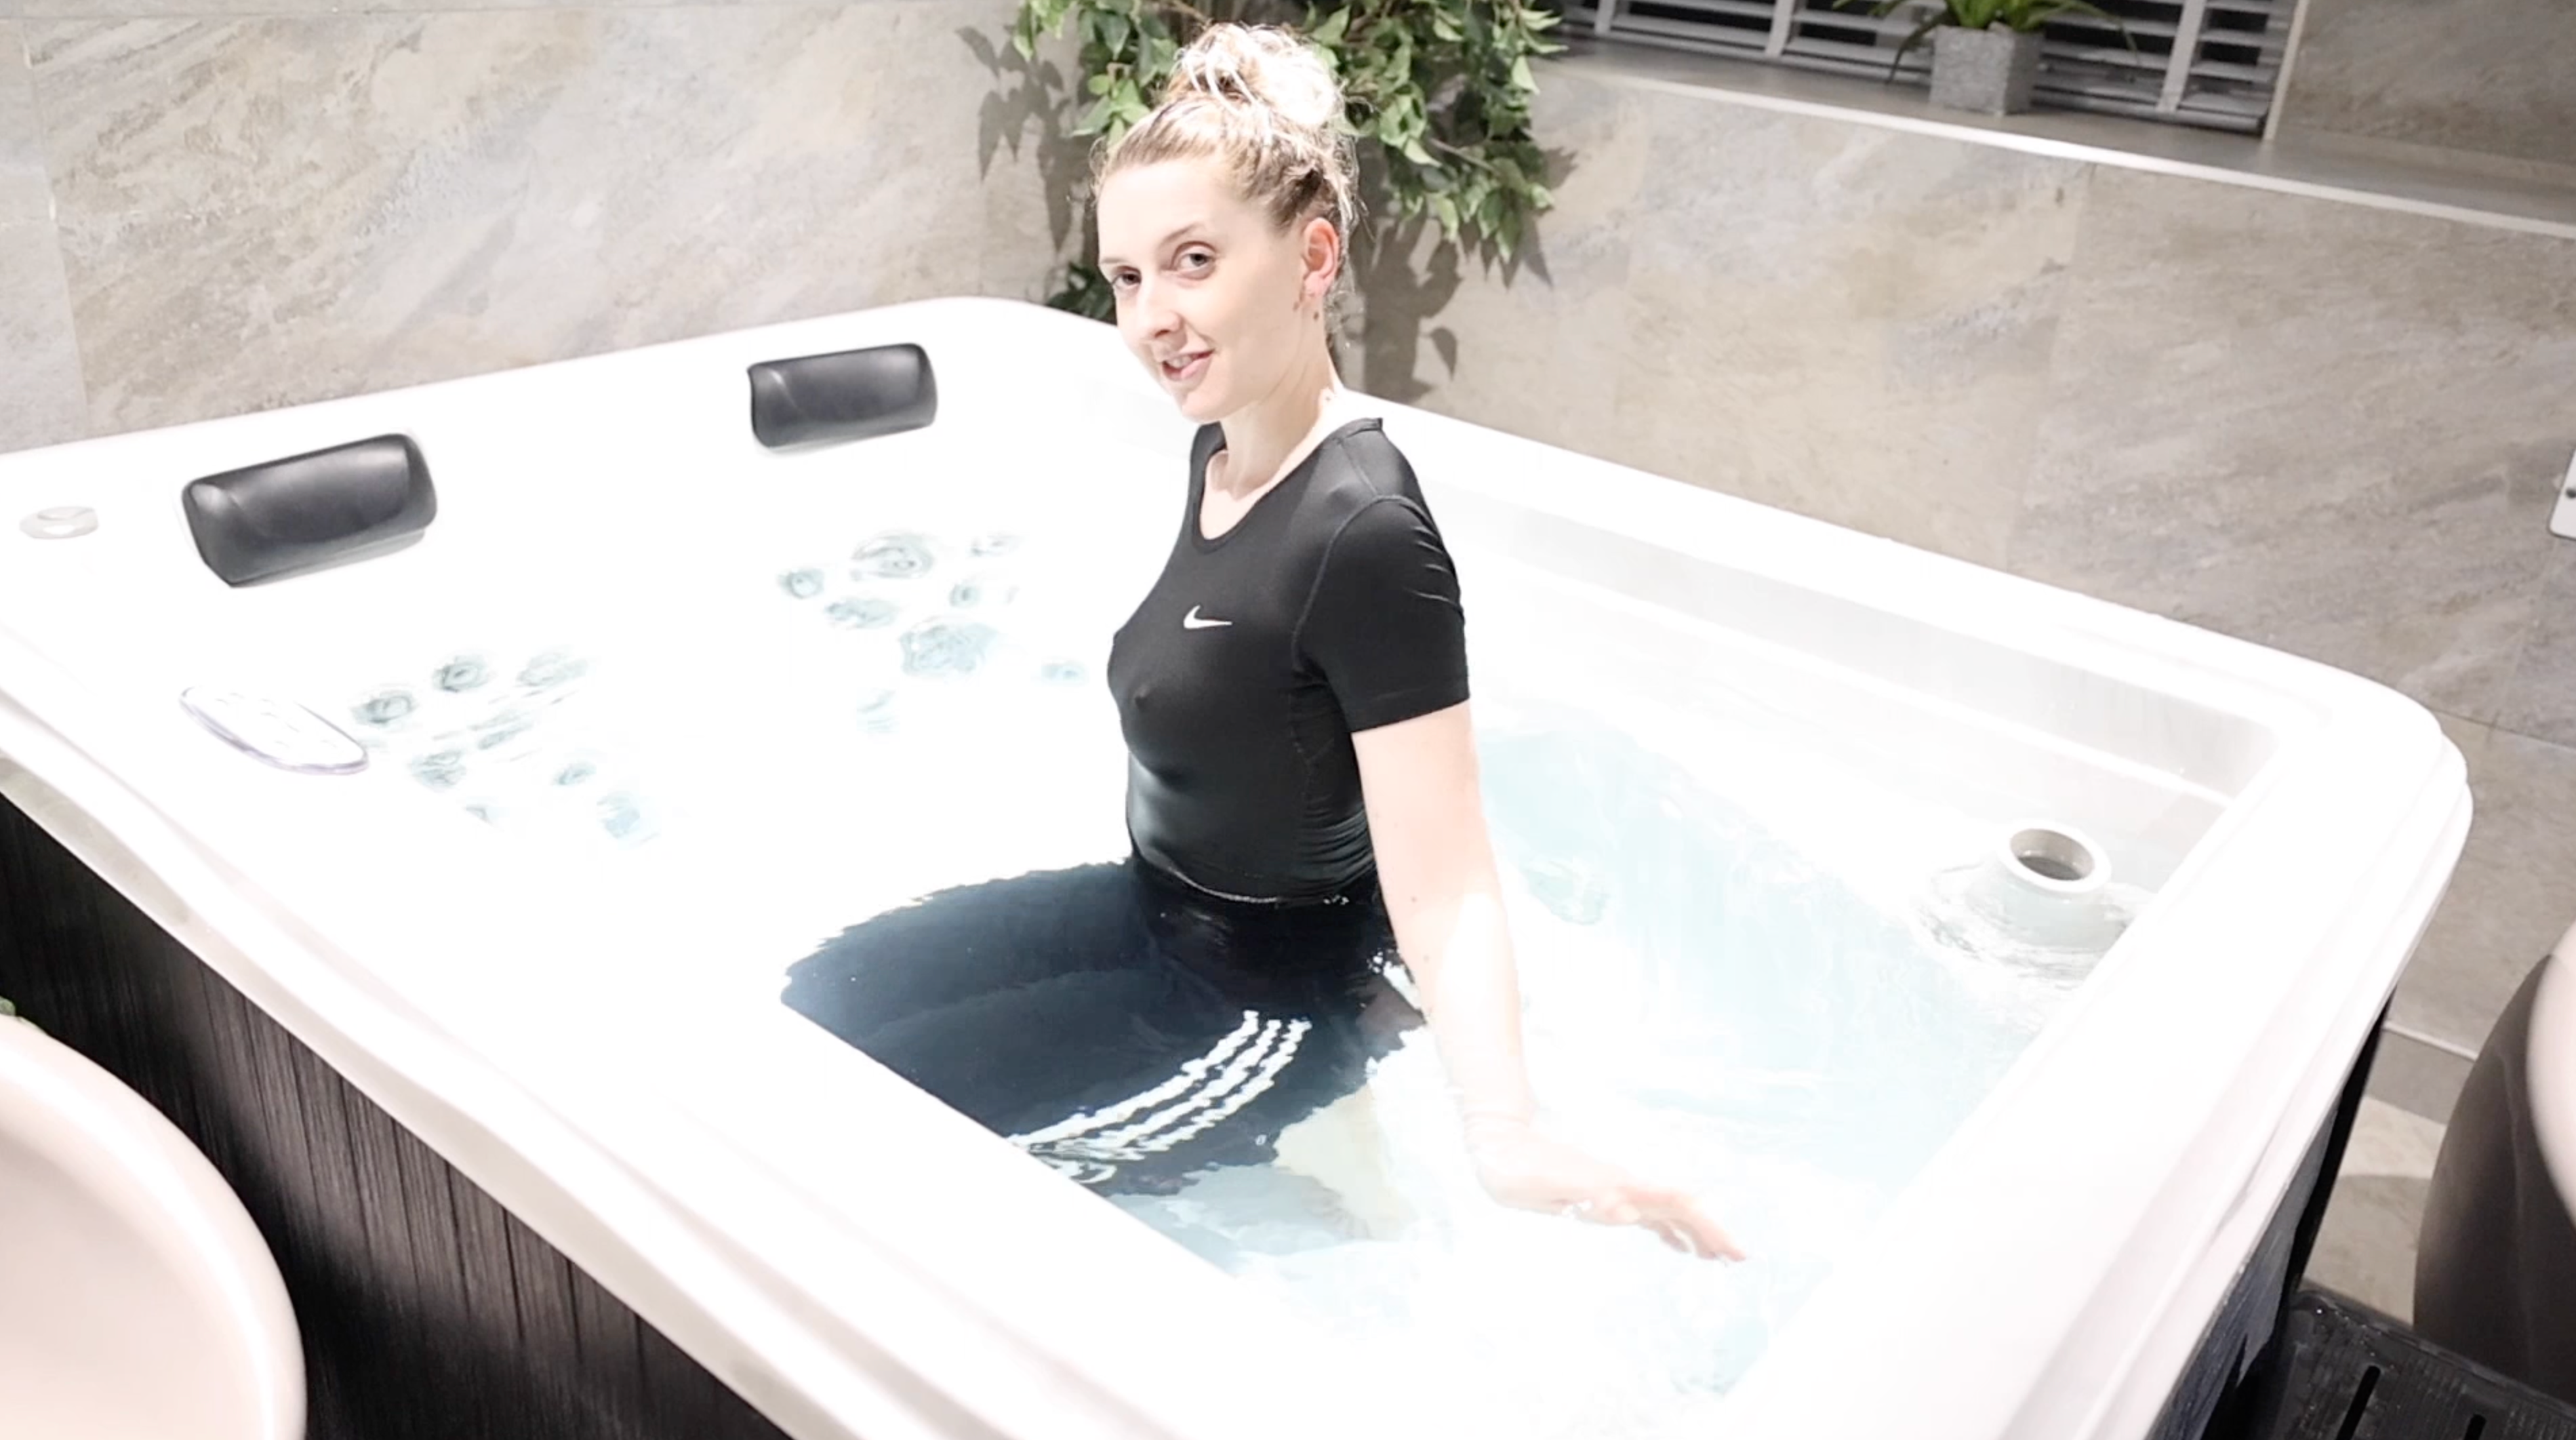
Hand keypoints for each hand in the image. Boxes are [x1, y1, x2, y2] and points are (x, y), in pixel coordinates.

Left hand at [1462, 1115, 1746, 1260]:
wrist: (1500, 1145)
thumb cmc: (1517, 1169)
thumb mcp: (1544, 1188)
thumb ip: (1588, 1198)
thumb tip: (1629, 1210)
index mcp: (1616, 1186)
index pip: (1674, 1204)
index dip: (1705, 1225)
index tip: (1731, 1248)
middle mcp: (1623, 1186)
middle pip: (1680, 1209)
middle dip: (1711, 1233)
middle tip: (1740, 1260)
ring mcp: (1616, 1190)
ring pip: (1667, 1213)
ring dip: (1695, 1233)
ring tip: (1719, 1258)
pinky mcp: (1604, 1195)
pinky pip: (1647, 1215)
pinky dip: (1668, 1232)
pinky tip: (1678, 1247)